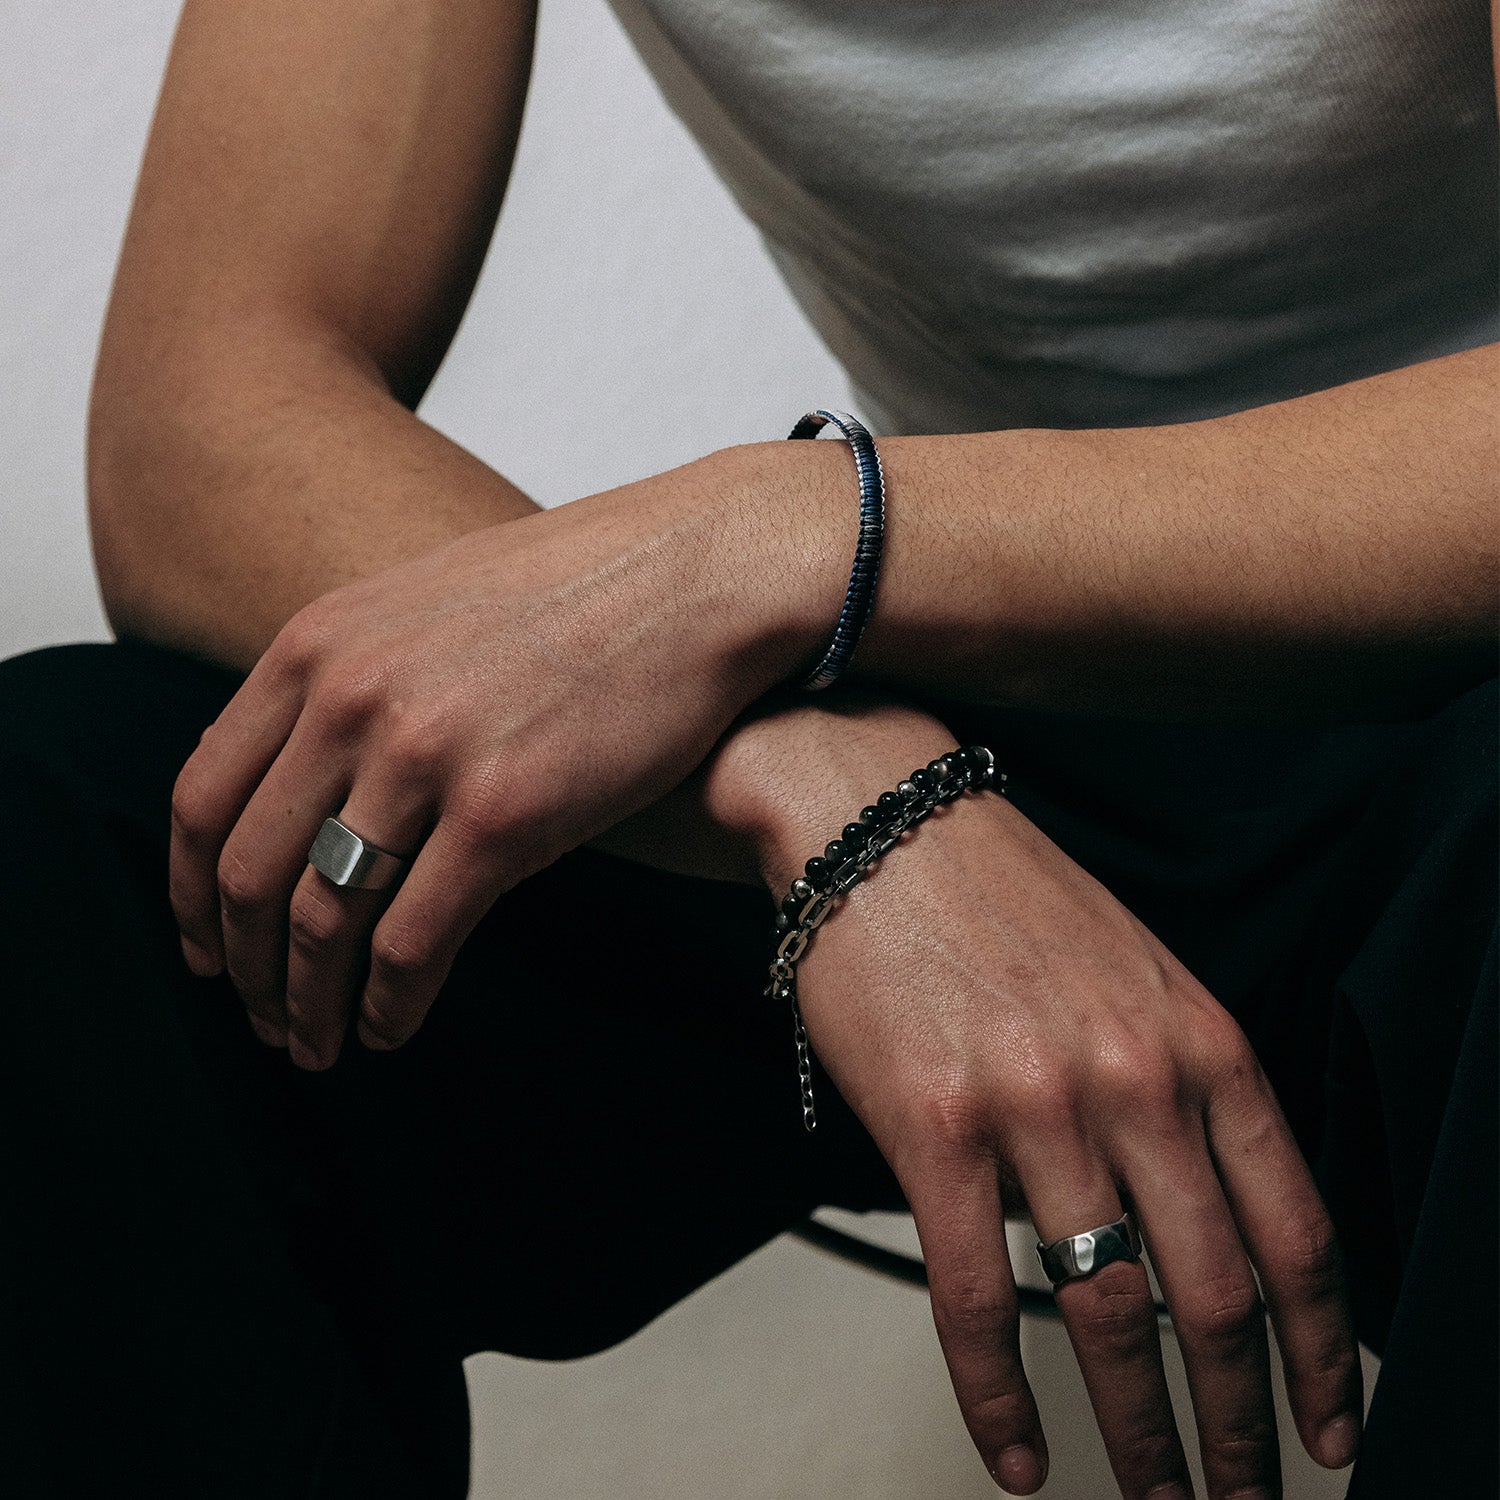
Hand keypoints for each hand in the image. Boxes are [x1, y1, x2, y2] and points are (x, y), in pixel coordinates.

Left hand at [168, 448, 833, 1066]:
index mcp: (318, 645)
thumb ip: (353, 675)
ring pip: (323, 919)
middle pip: (249, 871)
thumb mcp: (429, 604)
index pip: (202, 795)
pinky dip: (388, 1004)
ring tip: (318, 1045)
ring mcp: (425, 756)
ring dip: (310, 1002)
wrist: (699, 571)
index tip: (205, 947)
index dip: (190, 894)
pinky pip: (411, 941)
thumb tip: (313, 768)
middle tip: (261, 1019)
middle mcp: (351, 699)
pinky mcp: (504, 813)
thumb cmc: (586, 588)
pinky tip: (390, 1029)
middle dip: (244, 968)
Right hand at [715, 703, 1362, 1498]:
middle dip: (1241, 1427)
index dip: (1323, 1356)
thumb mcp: (1134, 970)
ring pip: (1109, 1315)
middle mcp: (1133, 1079)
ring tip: (1153, 1498)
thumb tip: (1196, 1221)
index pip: (1297, 1234)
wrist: (877, 818)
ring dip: (1141, 1434)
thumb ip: (1181, 1086)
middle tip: (1242, 1499)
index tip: (1328, 1431)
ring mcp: (1034, 1107)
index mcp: (1199, 1041)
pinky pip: (977, 1300)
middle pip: (1216, 1298)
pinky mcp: (933, 1129)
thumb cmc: (999, 893)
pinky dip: (1002, 1398)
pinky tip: (1021, 1453)